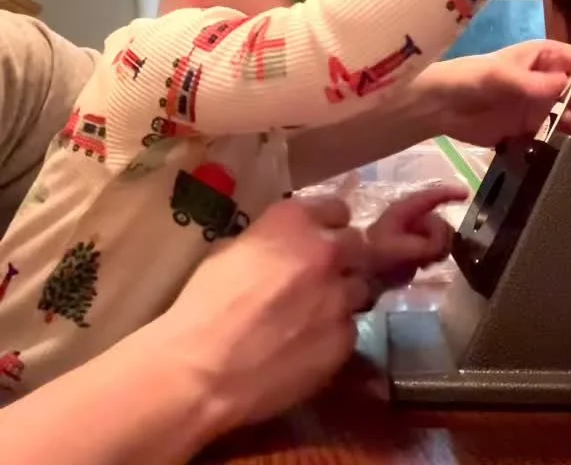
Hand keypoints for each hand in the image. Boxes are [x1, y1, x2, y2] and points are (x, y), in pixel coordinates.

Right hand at [161, 197, 370, 435]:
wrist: (204, 369)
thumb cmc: (204, 305)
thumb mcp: (229, 251)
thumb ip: (268, 240)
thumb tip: (280, 248)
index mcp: (294, 221)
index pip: (336, 208)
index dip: (327, 225)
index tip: (318, 239)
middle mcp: (326, 251)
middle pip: (357, 245)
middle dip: (343, 257)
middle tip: (320, 277)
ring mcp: (340, 296)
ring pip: (359, 288)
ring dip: (342, 296)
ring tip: (315, 315)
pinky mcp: (345, 339)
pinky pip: (349, 328)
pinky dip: (334, 333)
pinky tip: (308, 346)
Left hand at [365, 183, 467, 291]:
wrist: (366, 277)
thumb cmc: (379, 258)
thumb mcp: (403, 251)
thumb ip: (427, 245)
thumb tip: (443, 243)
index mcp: (404, 211)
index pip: (429, 197)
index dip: (448, 193)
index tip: (467, 194)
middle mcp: (411, 218)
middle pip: (439, 221)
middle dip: (441, 237)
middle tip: (433, 255)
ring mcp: (414, 232)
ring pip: (440, 236)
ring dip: (437, 249)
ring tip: (423, 262)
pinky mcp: (417, 247)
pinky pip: (436, 248)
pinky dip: (434, 256)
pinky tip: (422, 266)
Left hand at [427, 39, 570, 146]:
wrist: (440, 107)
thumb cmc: (469, 78)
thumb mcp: (499, 75)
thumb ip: (530, 82)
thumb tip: (563, 85)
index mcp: (546, 58)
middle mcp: (550, 81)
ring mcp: (541, 106)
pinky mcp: (531, 130)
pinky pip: (559, 139)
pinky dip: (568, 147)